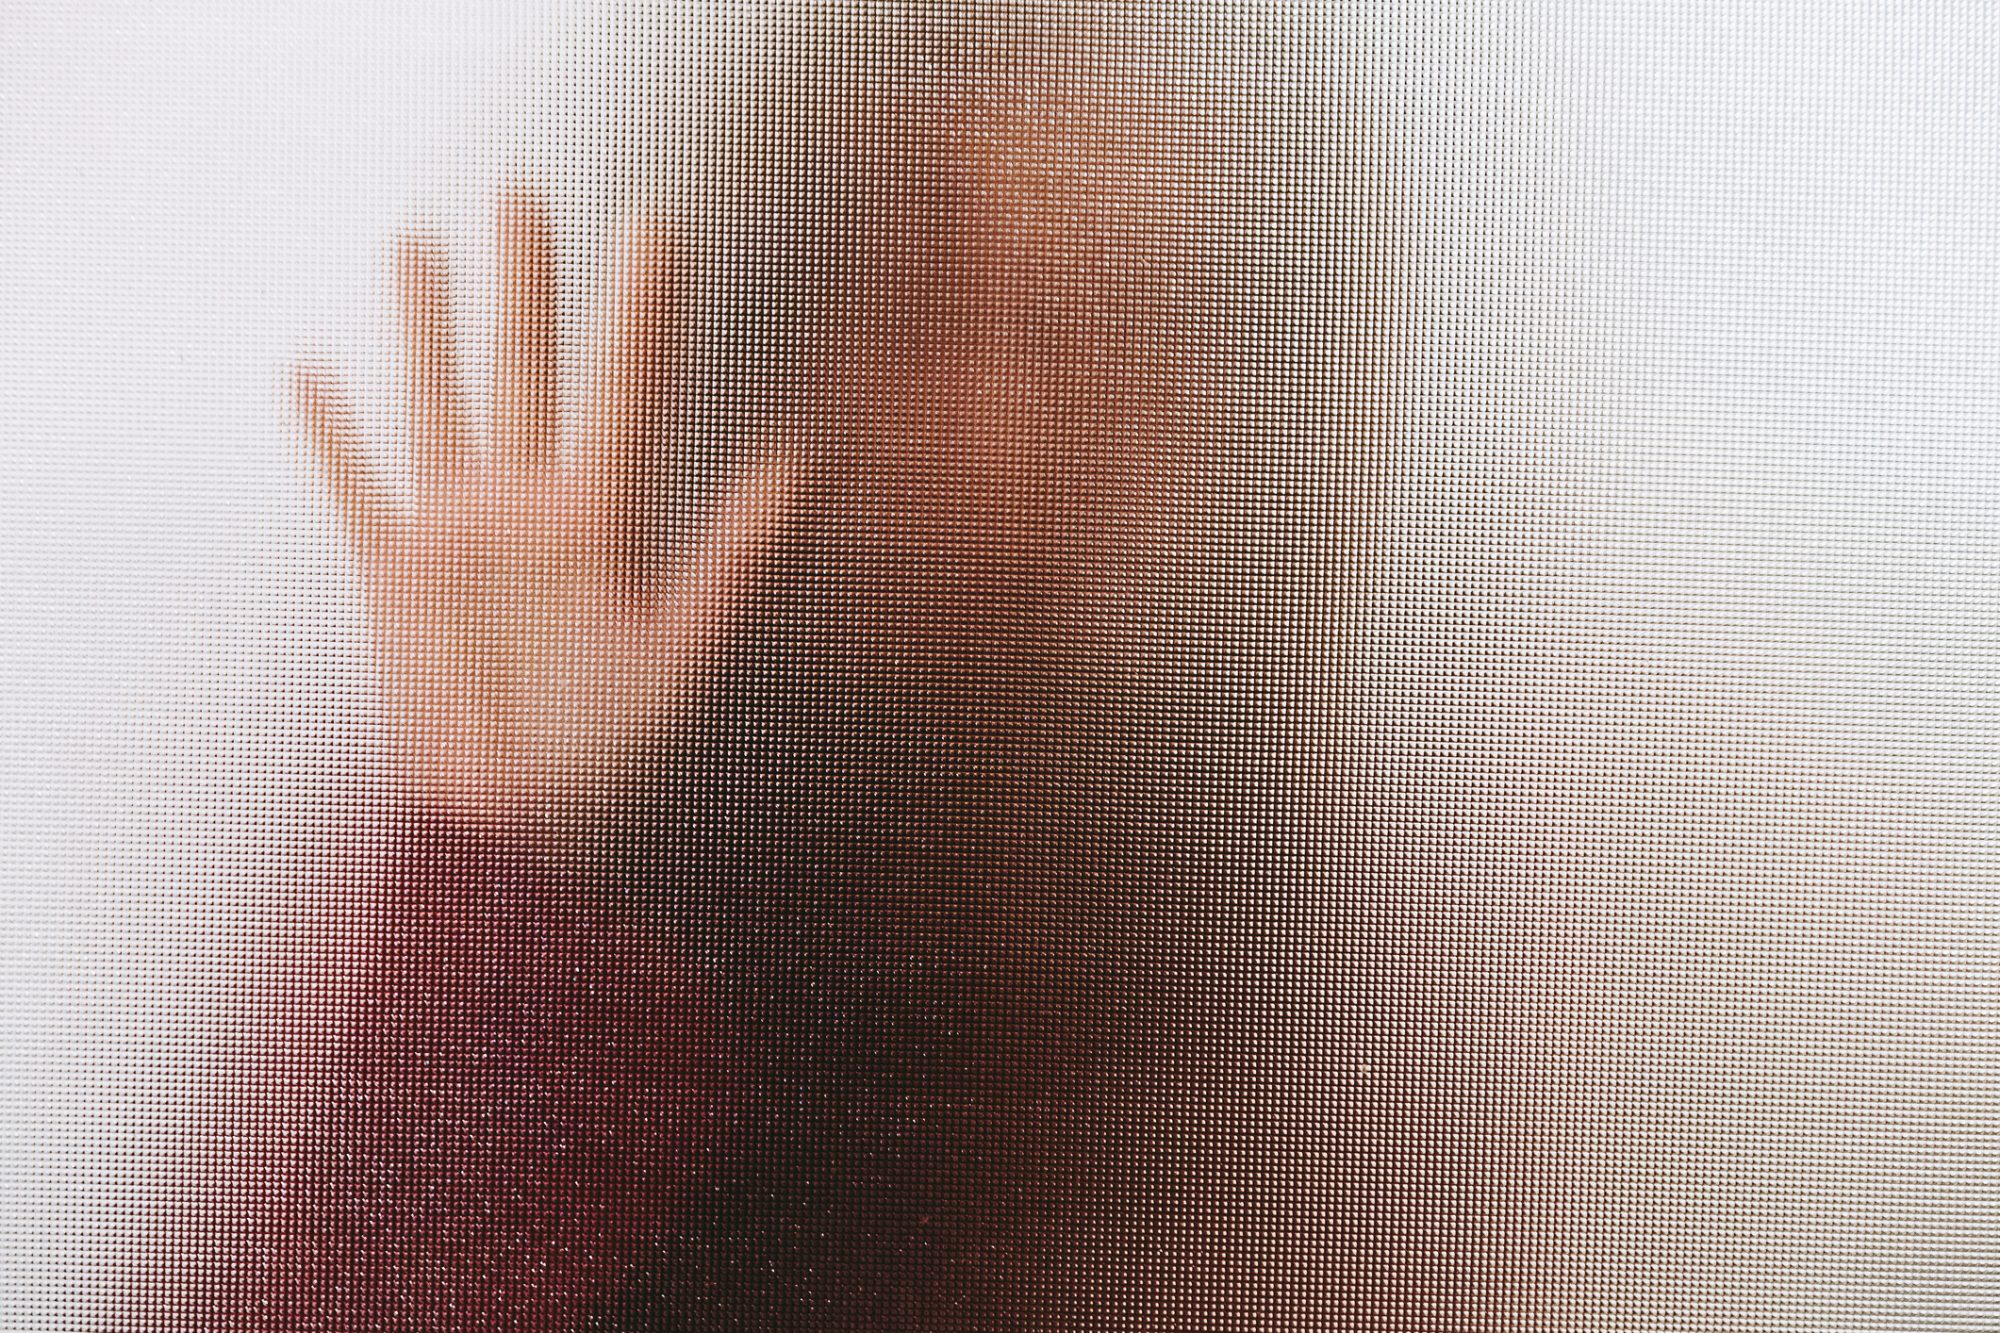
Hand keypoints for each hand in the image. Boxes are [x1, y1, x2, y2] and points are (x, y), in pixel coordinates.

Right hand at [297, 193, 792, 825]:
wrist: (524, 837)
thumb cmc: (619, 767)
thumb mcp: (686, 656)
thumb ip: (739, 556)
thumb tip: (807, 461)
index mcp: (602, 523)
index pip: (624, 389)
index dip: (639, 308)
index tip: (656, 224)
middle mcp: (530, 513)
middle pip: (526, 371)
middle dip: (523, 284)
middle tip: (522, 193)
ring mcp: (460, 540)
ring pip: (440, 406)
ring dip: (427, 329)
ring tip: (420, 244)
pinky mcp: (395, 582)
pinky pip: (356, 490)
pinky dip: (331, 437)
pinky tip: (313, 372)